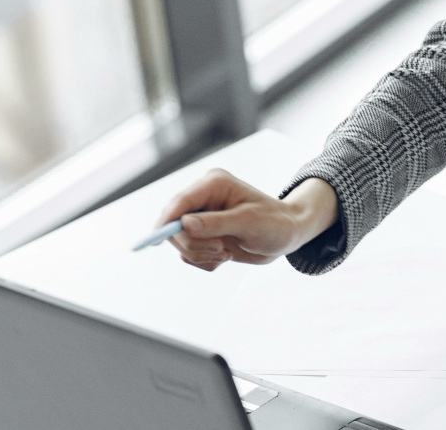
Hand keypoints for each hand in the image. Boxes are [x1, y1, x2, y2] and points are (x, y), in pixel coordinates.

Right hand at [155, 170, 337, 270]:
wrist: (288, 236)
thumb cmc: (275, 223)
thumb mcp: (248, 222)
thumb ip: (216, 223)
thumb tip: (184, 224)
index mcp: (213, 184)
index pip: (179, 202)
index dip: (166, 220)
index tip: (157, 238)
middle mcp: (203, 199)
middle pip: (174, 226)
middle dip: (194, 244)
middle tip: (220, 250)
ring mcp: (202, 219)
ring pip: (181, 244)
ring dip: (202, 255)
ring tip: (227, 251)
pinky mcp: (204, 236)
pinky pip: (190, 255)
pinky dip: (206, 261)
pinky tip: (227, 255)